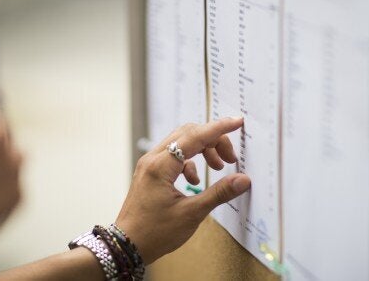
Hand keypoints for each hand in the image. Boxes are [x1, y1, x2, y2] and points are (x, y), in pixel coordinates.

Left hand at [115, 117, 250, 263]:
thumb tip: (243, 179)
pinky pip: (174, 156)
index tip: (237, 122)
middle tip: (231, 158)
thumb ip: (219, 193)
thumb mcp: (191, 213)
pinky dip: (190, 162)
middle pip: (188, 134)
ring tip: (219, 167)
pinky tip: (196, 180)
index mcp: (161, 166)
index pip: (195, 136)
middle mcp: (153, 159)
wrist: (126, 246)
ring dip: (203, 150)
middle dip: (213, 140)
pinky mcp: (150, 173)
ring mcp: (149, 165)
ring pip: (181, 143)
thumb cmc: (154, 233)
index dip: (219, 128)